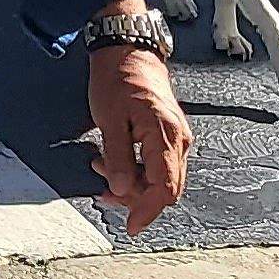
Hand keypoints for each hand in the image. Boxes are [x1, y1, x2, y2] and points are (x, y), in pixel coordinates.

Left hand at [87, 42, 192, 234]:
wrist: (128, 51)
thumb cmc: (117, 79)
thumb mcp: (109, 119)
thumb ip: (117, 157)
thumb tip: (120, 188)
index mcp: (165, 136)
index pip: (164, 188)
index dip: (147, 211)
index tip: (132, 227)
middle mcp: (178, 140)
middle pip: (164, 188)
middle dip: (134, 197)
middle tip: (103, 189)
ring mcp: (175, 137)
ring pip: (159, 177)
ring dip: (132, 182)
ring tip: (101, 165)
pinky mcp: (168, 134)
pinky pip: (157, 163)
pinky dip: (136, 170)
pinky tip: (113, 161)